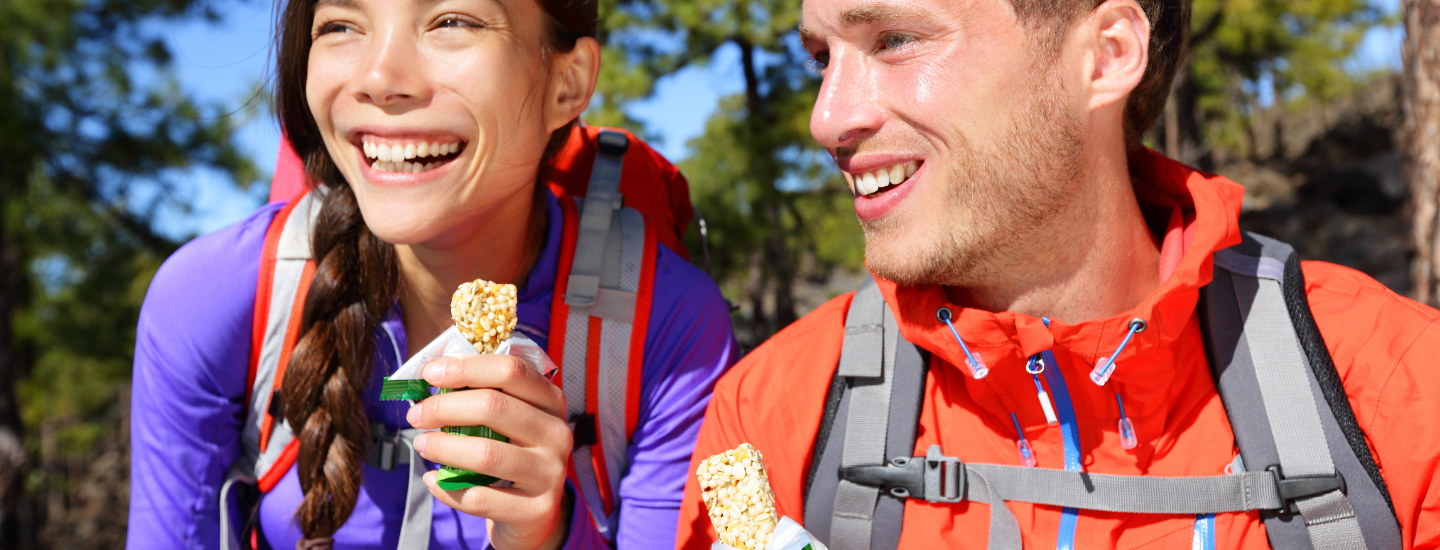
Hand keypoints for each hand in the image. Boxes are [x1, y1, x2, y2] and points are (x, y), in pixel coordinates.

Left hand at [407, 355, 573, 549]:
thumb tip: (433, 373)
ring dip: (443, 446)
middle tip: (416, 415)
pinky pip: (480, 498)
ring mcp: (550, 473)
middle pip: (494, 407)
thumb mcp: (510, 421)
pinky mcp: (536, 509)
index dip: (467, 368)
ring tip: (421, 444)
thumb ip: (483, 395)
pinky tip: (432, 479)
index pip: (511, 371)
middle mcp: (557, 433)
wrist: (534, 512)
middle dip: (445, 407)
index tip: (430, 374)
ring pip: (486, 453)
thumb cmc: (512, 453)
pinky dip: (447, 489)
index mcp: (551, 401)